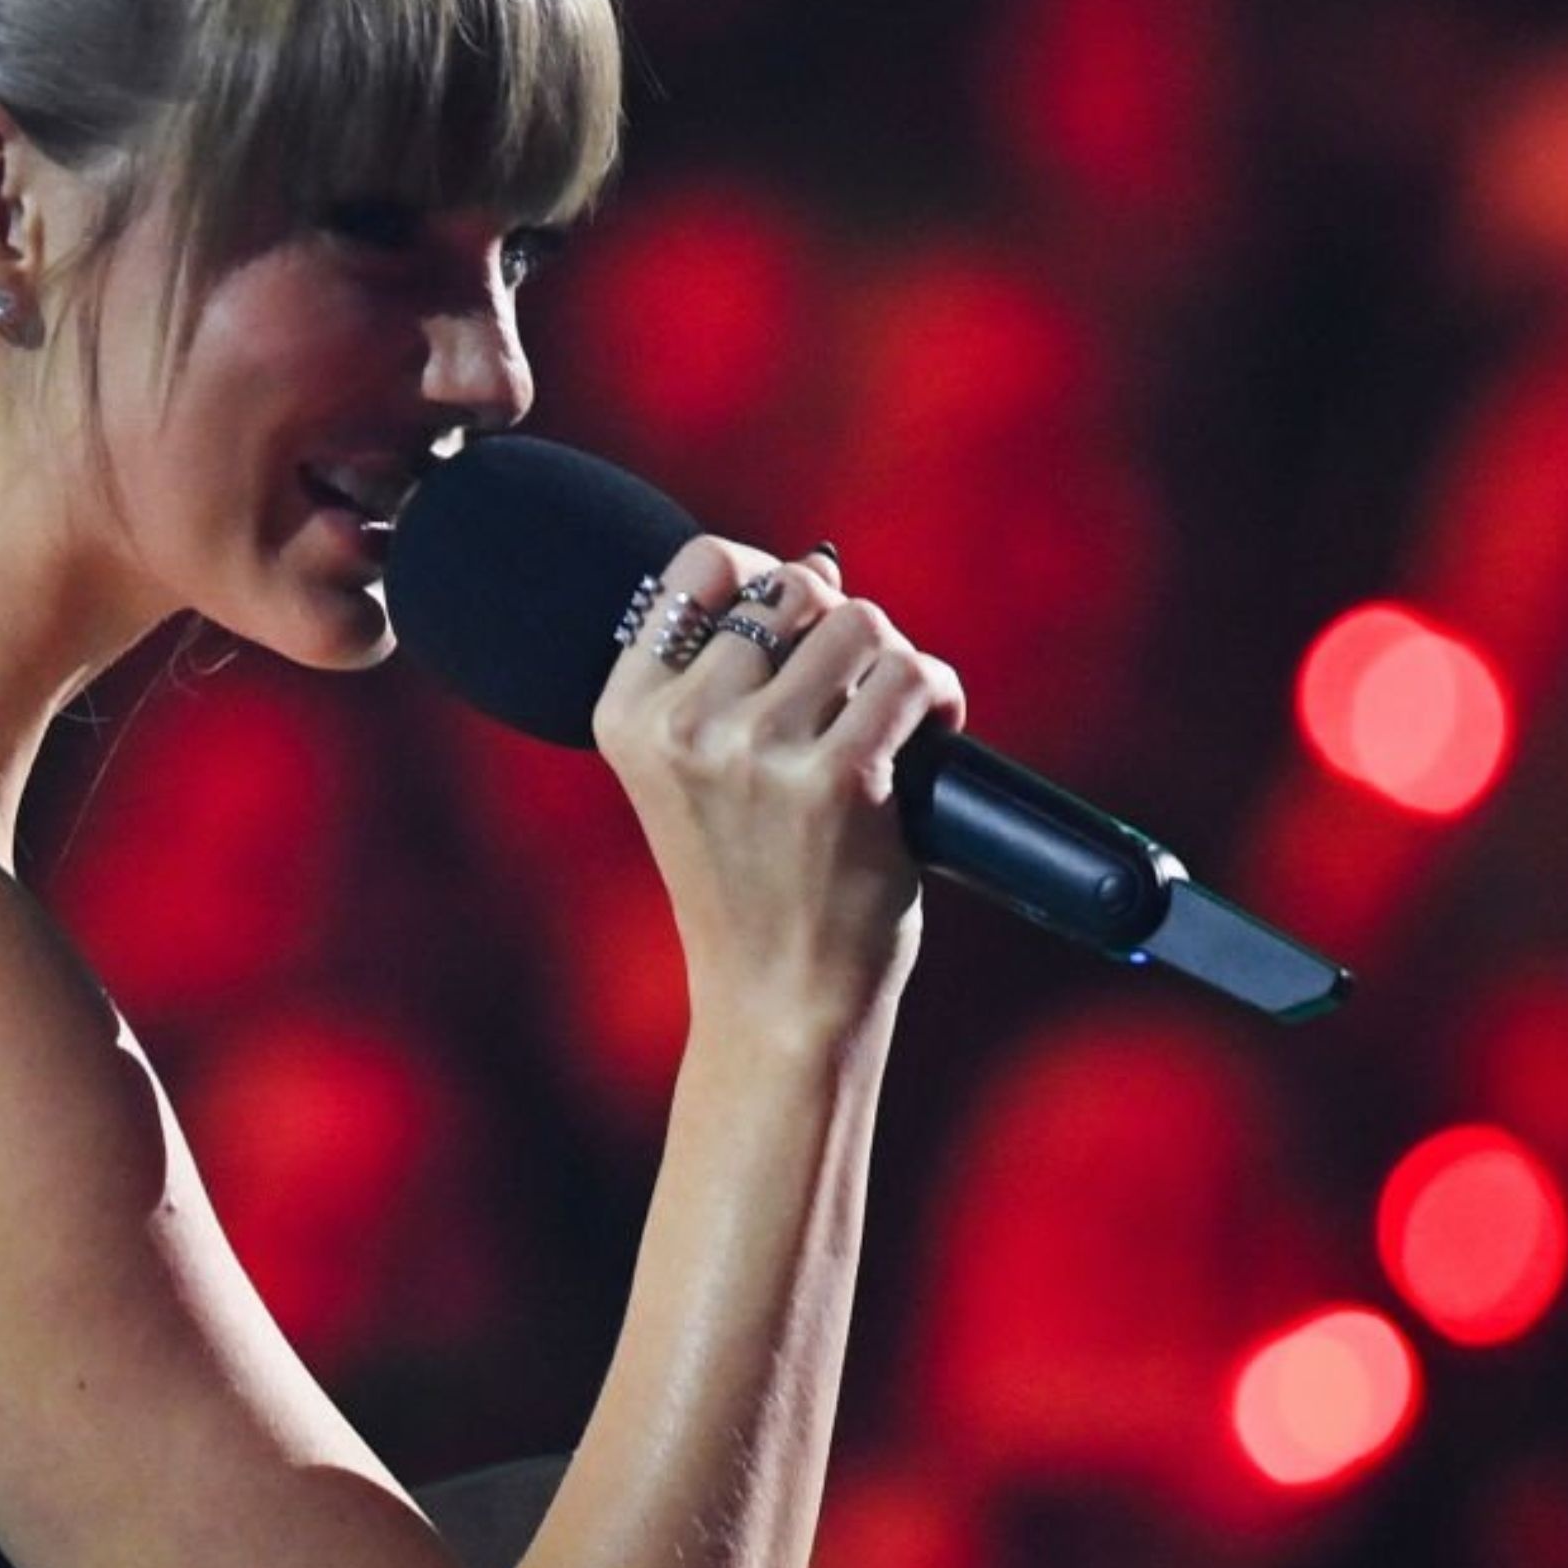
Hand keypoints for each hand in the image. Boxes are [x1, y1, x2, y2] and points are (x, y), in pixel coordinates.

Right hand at [584, 537, 967, 1048]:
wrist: (776, 1003)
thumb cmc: (747, 886)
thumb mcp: (692, 776)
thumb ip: (725, 678)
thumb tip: (815, 565)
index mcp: (628, 716)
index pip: (698, 568)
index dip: (762, 572)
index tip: (794, 621)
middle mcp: (684, 727)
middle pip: (793, 590)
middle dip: (839, 626)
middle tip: (855, 690)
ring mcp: (759, 752)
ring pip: (861, 623)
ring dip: (893, 661)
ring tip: (894, 717)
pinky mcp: (840, 779)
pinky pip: (912, 676)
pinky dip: (939, 697)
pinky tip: (935, 732)